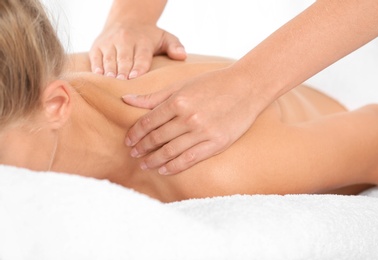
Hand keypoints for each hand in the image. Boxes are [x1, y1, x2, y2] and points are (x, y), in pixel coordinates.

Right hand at [89, 23, 186, 78]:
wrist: (128, 20)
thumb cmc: (149, 36)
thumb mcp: (165, 37)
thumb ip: (175, 46)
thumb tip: (182, 56)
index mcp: (143, 41)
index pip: (141, 56)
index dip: (138, 67)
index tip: (135, 77)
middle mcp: (125, 40)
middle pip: (124, 59)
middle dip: (123, 71)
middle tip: (122, 84)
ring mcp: (110, 43)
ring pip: (109, 58)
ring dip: (109, 71)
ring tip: (110, 83)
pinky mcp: (98, 46)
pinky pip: (96, 57)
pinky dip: (96, 67)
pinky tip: (98, 77)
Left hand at [122, 68, 267, 174]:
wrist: (247, 87)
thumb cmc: (213, 83)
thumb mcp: (182, 85)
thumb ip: (155, 96)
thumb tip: (126, 100)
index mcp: (178, 101)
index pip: (149, 122)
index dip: (136, 133)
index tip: (129, 141)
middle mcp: (188, 117)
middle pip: (157, 138)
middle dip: (142, 147)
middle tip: (133, 154)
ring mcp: (203, 132)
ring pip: (171, 151)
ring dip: (154, 160)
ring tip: (145, 164)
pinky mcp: (216, 143)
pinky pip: (190, 159)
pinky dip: (174, 167)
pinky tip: (164, 170)